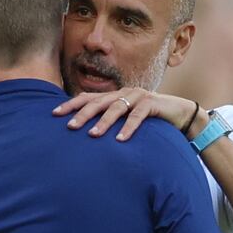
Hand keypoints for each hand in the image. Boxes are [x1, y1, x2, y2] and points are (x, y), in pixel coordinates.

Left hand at [53, 88, 204, 140]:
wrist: (179, 114)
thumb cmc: (148, 120)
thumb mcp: (125, 119)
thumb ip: (109, 121)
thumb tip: (84, 134)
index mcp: (114, 95)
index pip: (88, 98)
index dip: (71, 105)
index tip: (54, 114)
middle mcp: (123, 93)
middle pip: (99, 101)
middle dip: (83, 114)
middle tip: (70, 126)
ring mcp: (138, 96)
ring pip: (116, 108)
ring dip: (104, 122)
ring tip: (93, 135)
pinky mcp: (152, 104)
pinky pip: (138, 115)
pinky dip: (129, 127)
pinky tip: (121, 140)